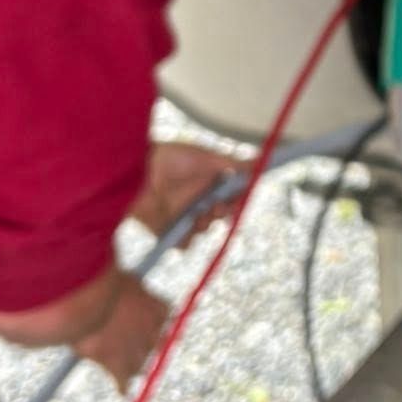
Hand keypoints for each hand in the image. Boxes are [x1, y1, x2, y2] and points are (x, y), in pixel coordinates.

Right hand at [72, 270, 170, 391]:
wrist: (88, 298)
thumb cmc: (102, 282)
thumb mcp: (123, 280)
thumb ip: (130, 291)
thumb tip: (126, 291)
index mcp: (158, 307)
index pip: (164, 317)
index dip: (153, 320)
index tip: (145, 322)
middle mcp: (154, 330)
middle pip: (156, 344)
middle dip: (146, 345)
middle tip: (133, 345)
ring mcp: (138, 350)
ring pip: (140, 363)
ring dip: (133, 365)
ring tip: (126, 367)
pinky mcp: (120, 365)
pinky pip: (124, 381)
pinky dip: (122, 386)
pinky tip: (123, 390)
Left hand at [131, 143, 248, 237]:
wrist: (139, 166)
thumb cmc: (174, 158)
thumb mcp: (209, 158)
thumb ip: (236, 163)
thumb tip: (262, 161)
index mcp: (210, 187)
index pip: (231, 200)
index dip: (236, 203)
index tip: (237, 200)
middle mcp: (197, 203)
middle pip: (218, 217)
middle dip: (220, 214)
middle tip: (215, 207)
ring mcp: (182, 217)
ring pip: (202, 231)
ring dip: (203, 225)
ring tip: (196, 215)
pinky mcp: (166, 230)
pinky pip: (182, 244)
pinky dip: (184, 240)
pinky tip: (181, 231)